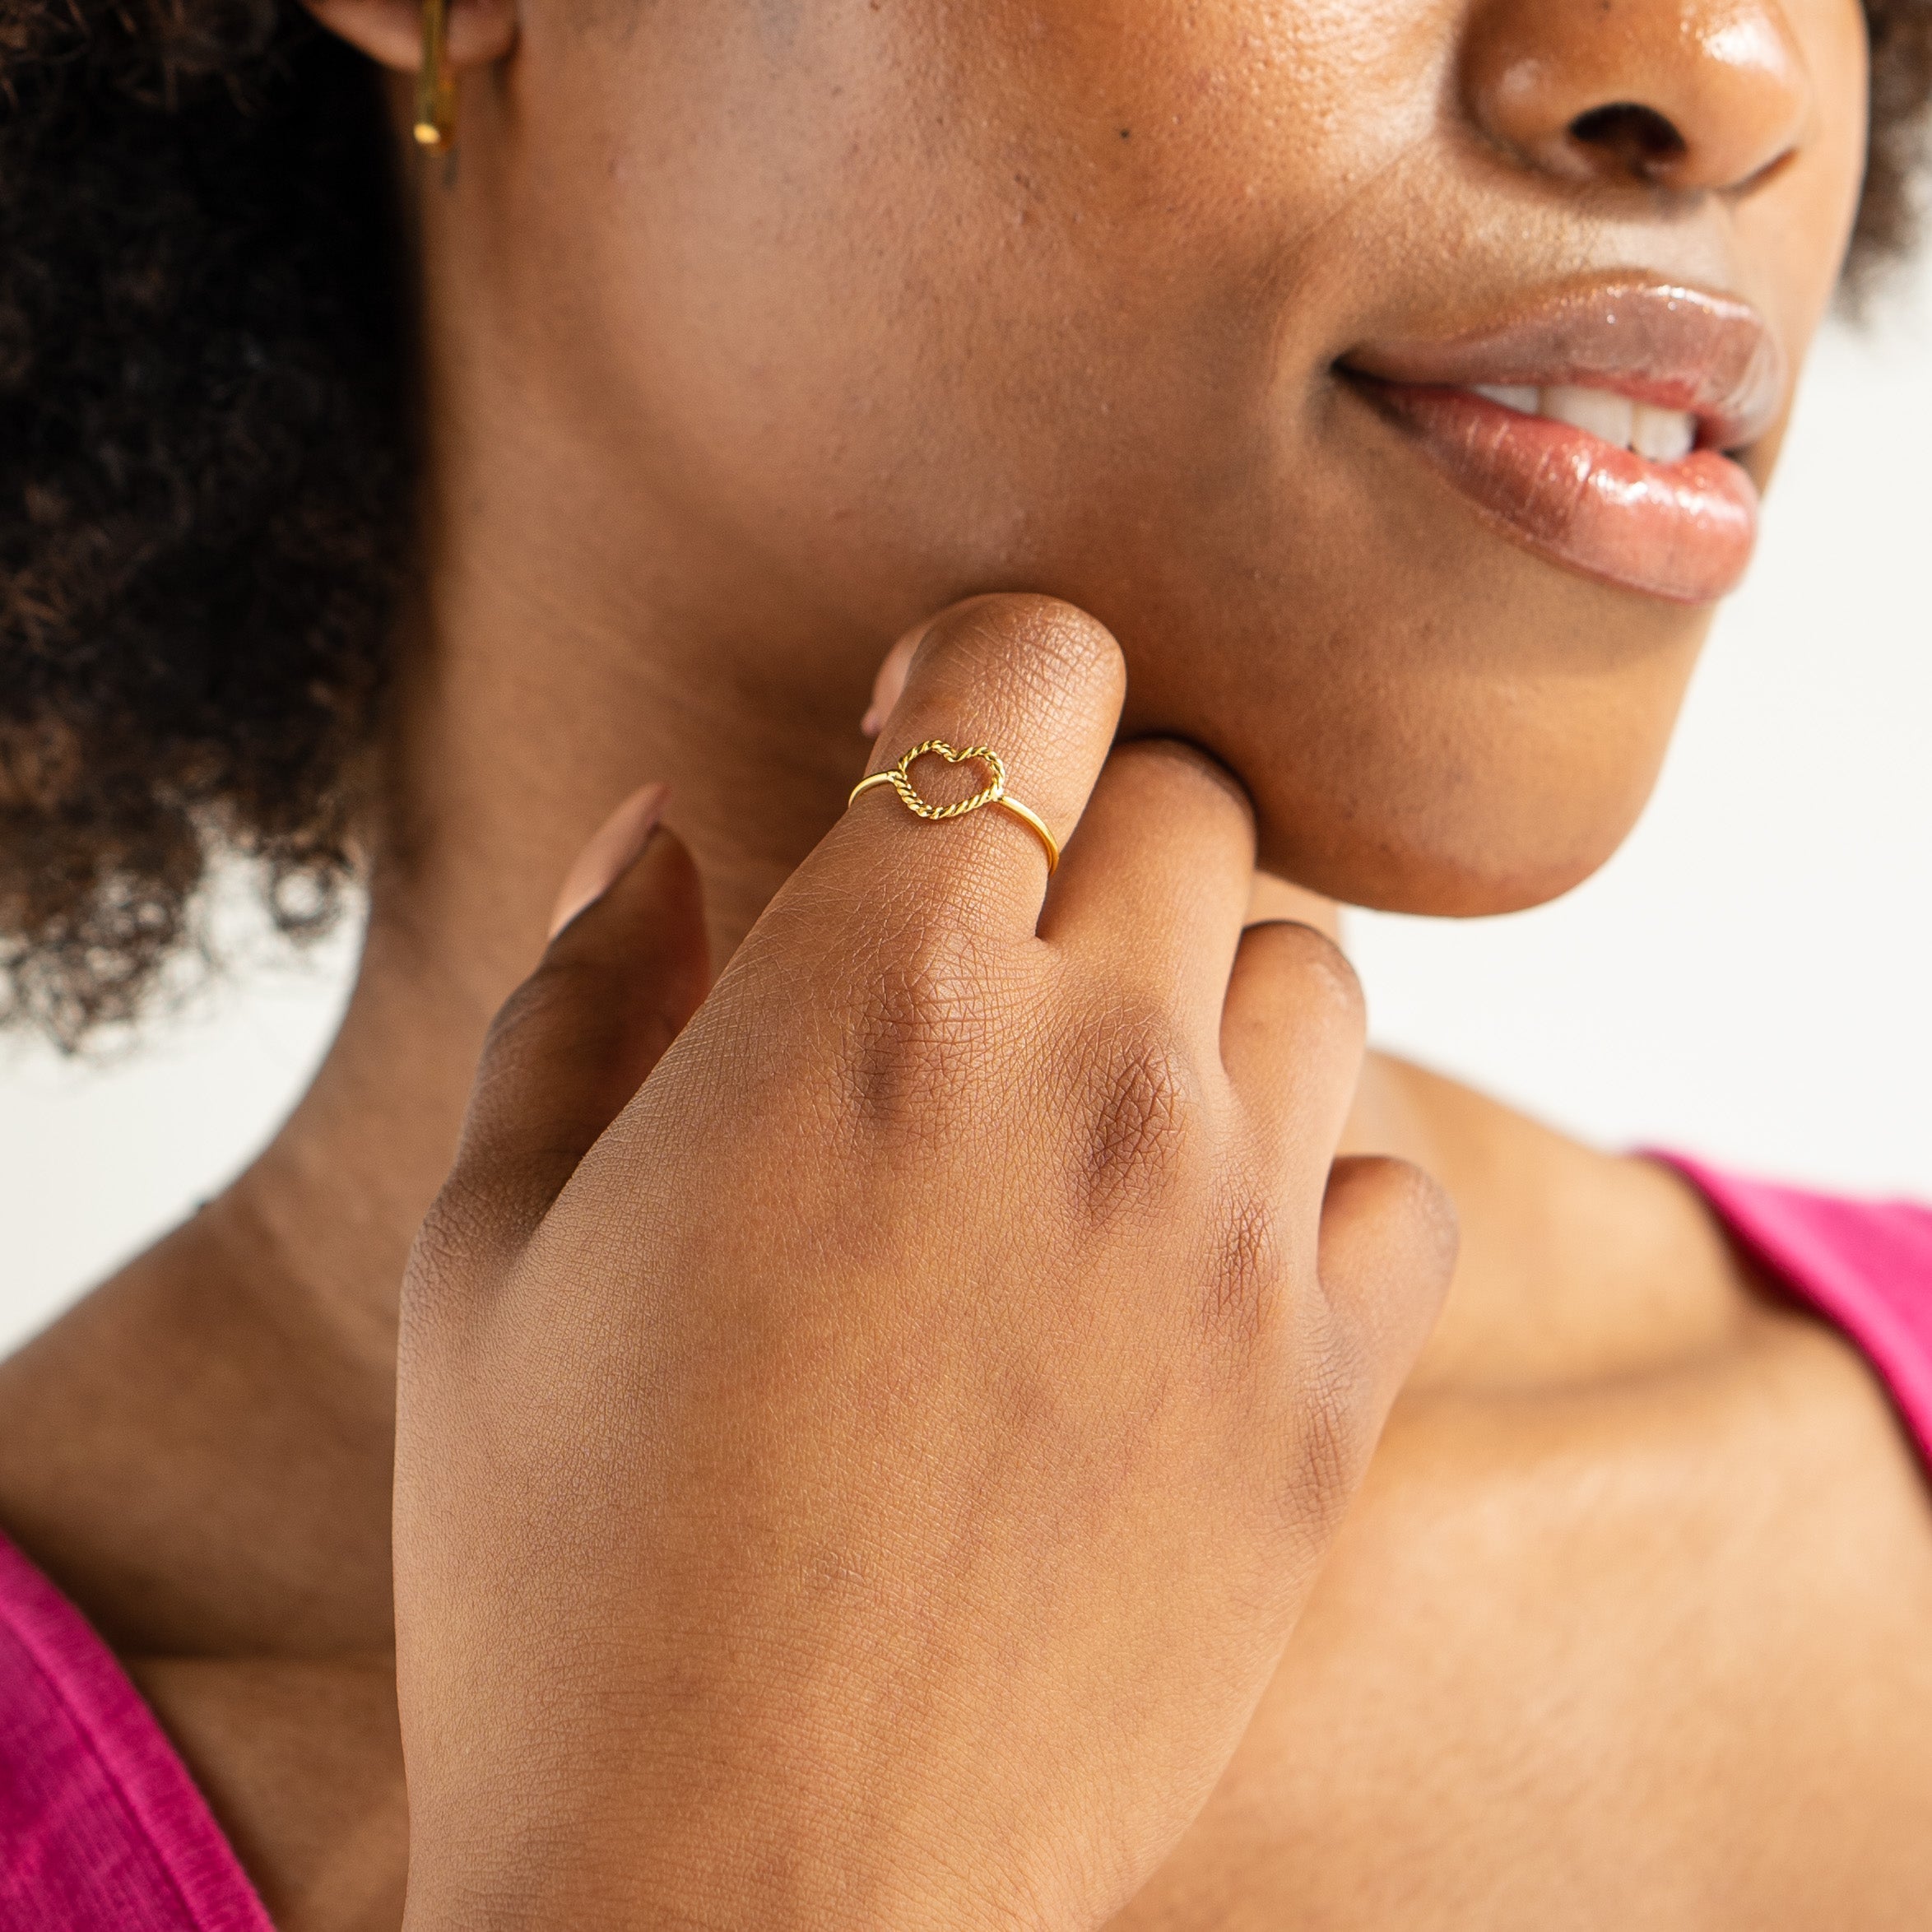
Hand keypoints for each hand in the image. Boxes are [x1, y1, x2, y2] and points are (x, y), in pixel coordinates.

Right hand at [393, 595, 1454, 1930]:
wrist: (739, 1890)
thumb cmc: (565, 1567)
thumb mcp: (492, 1248)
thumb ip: (583, 992)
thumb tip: (653, 828)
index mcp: (867, 996)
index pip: (1032, 668)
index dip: (985, 669)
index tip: (929, 735)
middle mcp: (1090, 1075)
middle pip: (1194, 797)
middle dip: (1095, 817)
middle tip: (1003, 924)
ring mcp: (1234, 1234)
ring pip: (1314, 966)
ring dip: (1212, 979)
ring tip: (1102, 1081)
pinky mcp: (1322, 1396)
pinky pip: (1397, 1183)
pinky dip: (1315, 1172)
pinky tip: (1202, 1243)